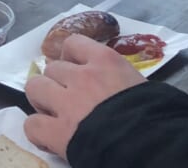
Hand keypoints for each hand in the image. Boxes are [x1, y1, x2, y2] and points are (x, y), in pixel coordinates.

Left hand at [25, 34, 144, 157]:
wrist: (151, 144)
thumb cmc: (155, 114)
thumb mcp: (140, 84)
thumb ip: (120, 77)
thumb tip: (117, 84)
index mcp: (105, 61)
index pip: (74, 43)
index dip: (70, 57)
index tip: (75, 68)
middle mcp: (81, 76)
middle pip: (52, 68)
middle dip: (57, 82)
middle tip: (67, 97)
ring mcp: (66, 103)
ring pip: (35, 87)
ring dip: (42, 99)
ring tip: (52, 112)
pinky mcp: (57, 132)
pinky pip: (32, 124)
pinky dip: (38, 130)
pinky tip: (49, 137)